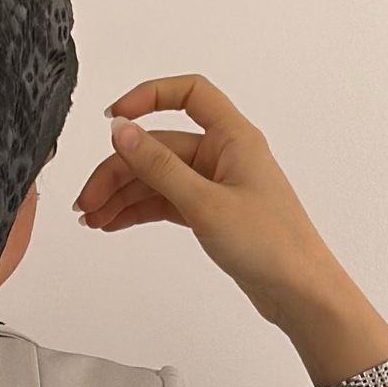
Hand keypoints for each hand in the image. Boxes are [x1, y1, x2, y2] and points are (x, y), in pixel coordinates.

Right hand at [71, 74, 387, 386]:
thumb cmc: (271, 244)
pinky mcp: (211, 212)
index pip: (189, 94)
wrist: (300, 292)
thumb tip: (122, 131)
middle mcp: (224, 154)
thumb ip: (159, 166)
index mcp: (233, 137)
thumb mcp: (205, 203)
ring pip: (157, 178)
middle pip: (159, 147)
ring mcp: (216, 184)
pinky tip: (113, 222)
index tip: (114, 118)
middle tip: (88, 202)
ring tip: (93, 218)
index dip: (149, 96)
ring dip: (122, 195)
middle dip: (119, 171)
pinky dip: (138, 210)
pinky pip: (165, 201)